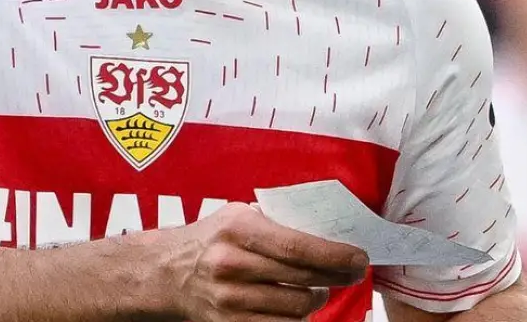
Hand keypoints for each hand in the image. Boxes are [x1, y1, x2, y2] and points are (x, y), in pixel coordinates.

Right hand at [158, 202, 367, 320]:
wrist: (167, 273)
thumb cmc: (212, 238)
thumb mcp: (239, 215)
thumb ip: (278, 222)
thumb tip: (330, 232)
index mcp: (238, 230)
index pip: (298, 247)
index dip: (335, 256)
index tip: (359, 258)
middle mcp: (232, 265)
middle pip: (302, 280)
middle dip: (337, 278)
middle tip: (352, 273)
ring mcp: (229, 300)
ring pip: (295, 308)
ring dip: (316, 299)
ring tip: (319, 289)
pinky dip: (296, 318)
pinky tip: (298, 305)